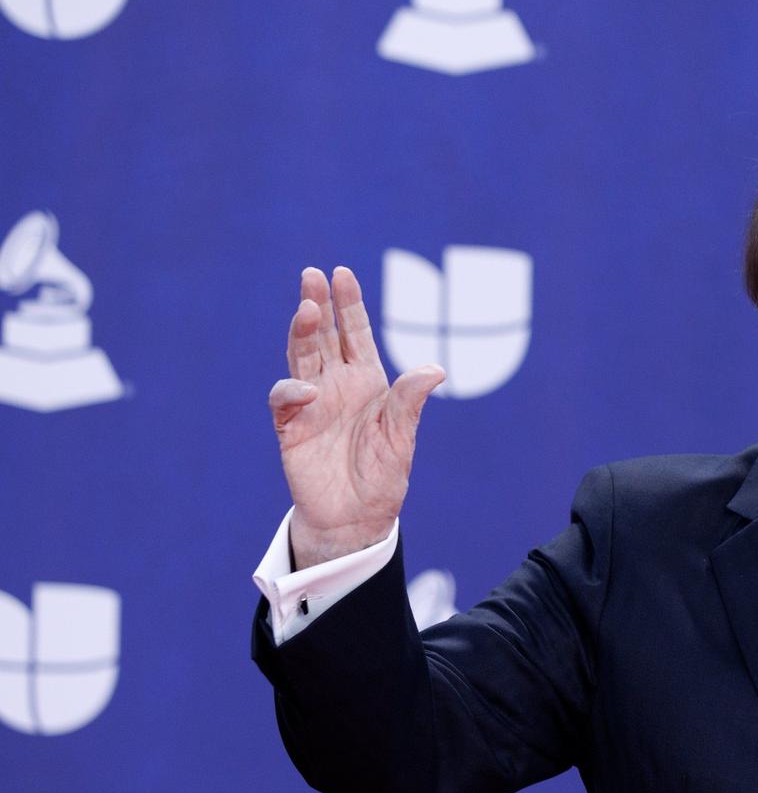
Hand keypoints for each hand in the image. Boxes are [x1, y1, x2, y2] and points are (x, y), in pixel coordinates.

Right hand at [268, 266, 445, 568]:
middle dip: (318, 304)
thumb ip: (410, 401)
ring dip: (301, 332)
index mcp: (367, 382)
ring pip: (301, 357)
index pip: (355, 334)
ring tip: (305, 308)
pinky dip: (293, 389)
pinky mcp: (292, 427)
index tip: (342, 274)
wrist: (356, 518)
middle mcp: (337, 385)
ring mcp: (312, 403)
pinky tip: (307, 389)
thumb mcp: (402, 437)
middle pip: (323, 336)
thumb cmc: (382, 477)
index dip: (349, 304)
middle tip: (313, 275)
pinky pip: (286, 398)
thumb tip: (436, 368)